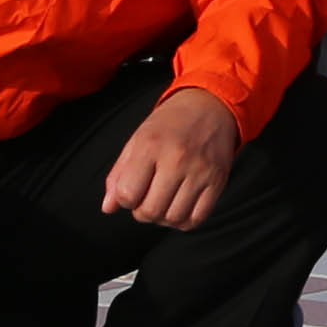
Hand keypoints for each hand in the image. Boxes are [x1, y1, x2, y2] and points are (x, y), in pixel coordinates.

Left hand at [101, 84, 242, 229]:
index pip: (127, 195)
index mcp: (150, 146)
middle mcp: (177, 159)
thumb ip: (118, 175)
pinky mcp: (218, 180)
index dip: (125, 199)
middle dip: (143, 211)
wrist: (210, 105)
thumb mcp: (137, 140)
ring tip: (164, 201)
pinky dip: (184, 221)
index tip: (132, 189)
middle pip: (150, 211)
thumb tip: (108, 208)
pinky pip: (197, 218)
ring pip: (174, 218)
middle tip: (148, 197)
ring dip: (163, 217)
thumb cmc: (169, 124)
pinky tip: (180, 205)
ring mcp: (200, 171)